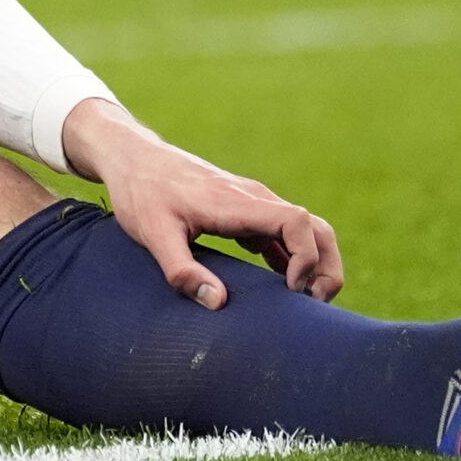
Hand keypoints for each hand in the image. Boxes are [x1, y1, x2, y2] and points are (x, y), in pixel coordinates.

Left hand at [60, 98, 343, 308]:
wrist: (133, 156)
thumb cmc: (141, 192)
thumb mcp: (153, 234)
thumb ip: (182, 270)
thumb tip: (218, 303)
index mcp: (237, 203)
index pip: (296, 222)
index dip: (307, 257)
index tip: (290, 289)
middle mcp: (254, 200)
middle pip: (316, 227)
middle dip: (327, 266)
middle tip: (315, 304)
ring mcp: (252, 205)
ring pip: (305, 230)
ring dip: (315, 263)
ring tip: (300, 303)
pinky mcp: (245, 212)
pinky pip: (283, 234)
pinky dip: (294, 259)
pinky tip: (281, 287)